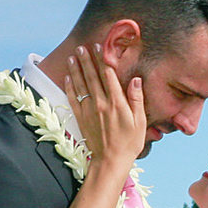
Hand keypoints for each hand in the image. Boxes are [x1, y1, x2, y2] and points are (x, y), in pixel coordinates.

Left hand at [65, 44, 144, 177]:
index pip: (109, 75)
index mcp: (117, 103)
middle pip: (92, 77)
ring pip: (81, 85)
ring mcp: (89, 111)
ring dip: (76, 69)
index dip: (104, 59)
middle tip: (82, 46)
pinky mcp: (81, 119)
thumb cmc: (129, 143)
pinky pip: (73, 99)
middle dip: (87, 60)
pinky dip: (70, 87)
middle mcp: (101, 104)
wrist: (110, 161)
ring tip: (73, 56)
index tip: (100, 46)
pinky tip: (68, 76)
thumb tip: (136, 80)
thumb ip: (137, 99)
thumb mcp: (140, 121)